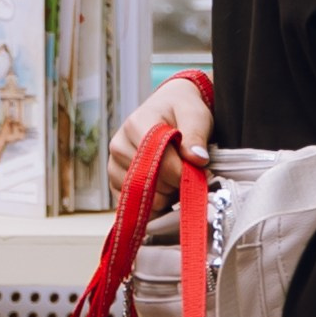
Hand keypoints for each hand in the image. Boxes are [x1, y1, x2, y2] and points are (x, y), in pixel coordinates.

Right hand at [108, 72, 212, 206]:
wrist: (168, 110)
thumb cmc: (182, 112)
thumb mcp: (196, 116)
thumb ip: (196, 136)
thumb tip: (198, 159)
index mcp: (136, 125)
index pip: (160, 161)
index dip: (184, 172)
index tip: (201, 171)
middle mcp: (119, 146)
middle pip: (152, 183)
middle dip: (176, 184)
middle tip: (188, 170)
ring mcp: (114, 166)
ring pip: (145, 199)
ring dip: (166, 195)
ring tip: (175, 175)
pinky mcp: (115, 183)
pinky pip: (136, 206)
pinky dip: (155, 204)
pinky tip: (165, 187)